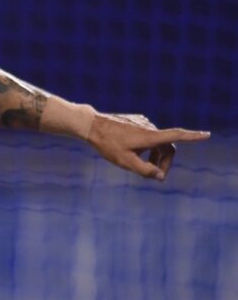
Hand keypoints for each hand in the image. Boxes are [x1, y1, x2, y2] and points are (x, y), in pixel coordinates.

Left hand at [87, 113, 209, 180]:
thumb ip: (144, 170)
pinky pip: (147, 136)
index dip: (193, 137)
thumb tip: (159, 176)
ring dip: (156, 156)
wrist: (92, 125)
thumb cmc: (108, 144)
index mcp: (150, 136)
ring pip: (157, 142)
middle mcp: (149, 127)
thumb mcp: (125, 162)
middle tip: (157, 177)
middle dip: (165, 162)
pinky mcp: (136, 122)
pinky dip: (147, 147)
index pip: (176, 136)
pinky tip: (133, 152)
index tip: (206, 135)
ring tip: (143, 167)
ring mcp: (143, 123)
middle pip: (167, 147)